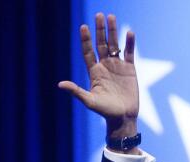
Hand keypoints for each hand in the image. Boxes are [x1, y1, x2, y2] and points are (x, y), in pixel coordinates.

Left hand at [59, 13, 139, 140]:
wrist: (122, 118)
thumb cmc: (105, 111)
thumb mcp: (89, 101)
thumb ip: (76, 91)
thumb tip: (60, 85)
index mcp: (94, 72)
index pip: (88, 52)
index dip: (86, 40)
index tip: (83, 27)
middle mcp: (105, 66)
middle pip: (101, 44)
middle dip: (99, 30)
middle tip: (98, 15)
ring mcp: (117, 66)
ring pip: (114, 45)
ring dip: (113, 31)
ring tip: (111, 17)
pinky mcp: (130, 69)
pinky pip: (129, 53)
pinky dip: (129, 43)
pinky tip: (129, 32)